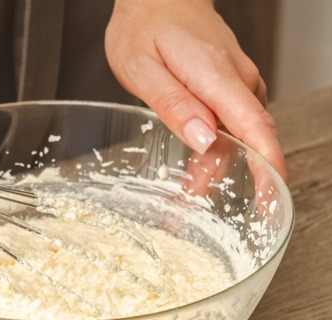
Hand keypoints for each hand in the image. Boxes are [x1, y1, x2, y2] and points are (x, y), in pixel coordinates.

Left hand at [105, 0, 286, 180]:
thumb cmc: (143, 28)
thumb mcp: (142, 70)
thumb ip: (174, 106)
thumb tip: (204, 141)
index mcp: (216, 75)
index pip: (255, 127)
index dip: (267, 167)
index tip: (270, 198)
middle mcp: (238, 78)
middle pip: (249, 136)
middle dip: (235, 174)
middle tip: (198, 199)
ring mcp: (239, 79)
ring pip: (239, 131)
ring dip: (220, 161)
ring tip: (188, 188)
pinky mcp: (232, 83)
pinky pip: (232, 120)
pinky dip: (218, 143)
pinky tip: (197, 162)